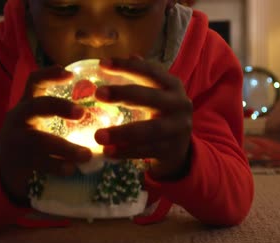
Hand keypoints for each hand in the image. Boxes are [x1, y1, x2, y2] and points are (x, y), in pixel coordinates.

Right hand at [0, 66, 91, 203]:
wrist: (7, 175)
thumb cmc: (32, 146)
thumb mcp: (39, 125)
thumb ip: (59, 117)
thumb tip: (101, 117)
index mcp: (26, 106)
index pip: (34, 82)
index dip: (50, 75)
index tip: (70, 74)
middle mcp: (18, 119)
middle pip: (37, 106)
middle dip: (60, 107)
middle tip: (82, 113)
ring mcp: (15, 140)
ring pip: (40, 140)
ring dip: (66, 147)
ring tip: (87, 155)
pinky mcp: (15, 162)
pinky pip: (38, 162)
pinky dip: (57, 166)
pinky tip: (71, 170)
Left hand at [94, 57, 192, 180]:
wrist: (181, 151)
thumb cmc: (163, 117)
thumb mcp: (159, 95)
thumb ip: (146, 78)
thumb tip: (131, 54)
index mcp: (173, 86)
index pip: (150, 71)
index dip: (127, 66)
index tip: (102, 63)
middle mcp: (179, 105)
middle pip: (149, 97)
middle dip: (123, 94)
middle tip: (98, 93)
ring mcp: (177, 129)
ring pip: (148, 130)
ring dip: (121, 132)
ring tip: (98, 136)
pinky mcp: (170, 150)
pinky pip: (145, 151)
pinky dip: (125, 152)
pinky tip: (107, 151)